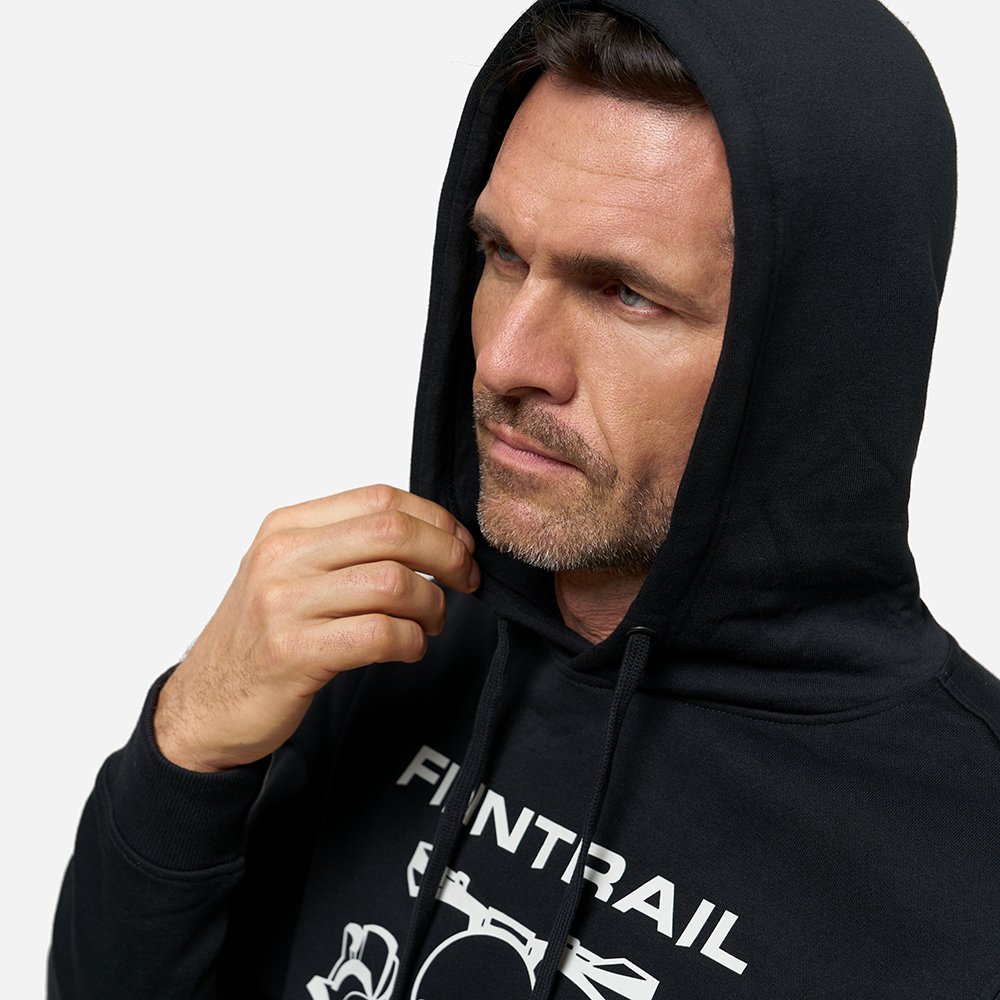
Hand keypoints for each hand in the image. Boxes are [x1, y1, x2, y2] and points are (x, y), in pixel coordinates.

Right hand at [153, 485, 478, 771]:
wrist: (206, 704)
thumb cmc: (261, 637)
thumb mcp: (290, 572)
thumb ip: (346, 546)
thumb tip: (432, 535)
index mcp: (286, 527)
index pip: (379, 499)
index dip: (434, 519)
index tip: (459, 545)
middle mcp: (282, 557)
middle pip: (393, 532)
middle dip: (447, 555)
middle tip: (466, 580)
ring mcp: (284, 604)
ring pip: (394, 584)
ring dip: (432, 606)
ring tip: (430, 623)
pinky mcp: (293, 653)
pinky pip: (380, 634)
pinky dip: (412, 641)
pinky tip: (409, 648)